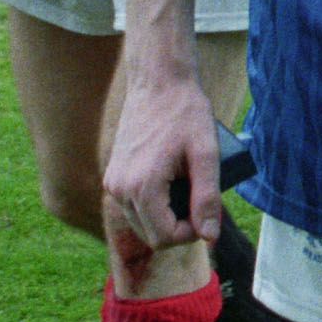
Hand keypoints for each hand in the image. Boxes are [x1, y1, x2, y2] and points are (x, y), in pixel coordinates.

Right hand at [102, 67, 220, 255]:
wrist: (159, 83)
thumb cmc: (186, 113)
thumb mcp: (206, 153)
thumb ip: (207, 197)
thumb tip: (209, 236)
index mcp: (141, 187)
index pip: (163, 237)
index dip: (192, 233)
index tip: (210, 212)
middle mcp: (118, 189)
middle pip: (151, 234)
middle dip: (180, 226)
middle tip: (203, 201)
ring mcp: (112, 183)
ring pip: (142, 222)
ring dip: (168, 216)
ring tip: (190, 188)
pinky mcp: (112, 175)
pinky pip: (134, 205)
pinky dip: (155, 204)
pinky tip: (174, 183)